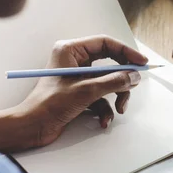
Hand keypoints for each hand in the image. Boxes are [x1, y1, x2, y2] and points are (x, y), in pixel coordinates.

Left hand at [16, 35, 147, 147]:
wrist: (31, 128)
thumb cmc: (48, 105)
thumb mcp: (86, 91)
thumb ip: (114, 81)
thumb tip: (134, 76)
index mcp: (71, 50)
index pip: (106, 43)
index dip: (126, 52)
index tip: (141, 62)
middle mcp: (75, 60)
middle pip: (110, 63)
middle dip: (122, 78)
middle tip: (133, 85)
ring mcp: (78, 77)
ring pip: (108, 81)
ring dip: (116, 96)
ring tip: (119, 109)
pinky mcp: (80, 92)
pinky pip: (102, 95)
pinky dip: (106, 108)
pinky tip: (104, 120)